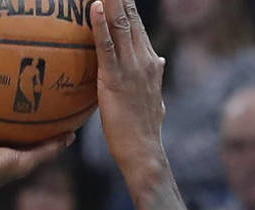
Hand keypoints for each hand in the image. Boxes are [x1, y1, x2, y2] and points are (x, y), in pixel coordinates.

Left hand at [90, 0, 168, 185]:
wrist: (144, 150)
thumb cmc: (143, 130)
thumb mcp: (153, 98)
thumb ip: (154, 78)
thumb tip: (161, 63)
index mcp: (151, 63)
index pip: (138, 26)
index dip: (128, 4)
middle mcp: (145, 60)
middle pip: (130, 18)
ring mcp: (132, 69)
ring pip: (120, 26)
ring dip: (112, 2)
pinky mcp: (116, 80)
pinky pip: (106, 47)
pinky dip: (100, 25)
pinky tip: (93, 6)